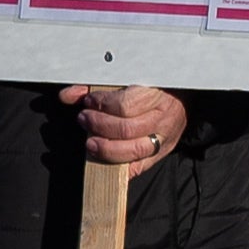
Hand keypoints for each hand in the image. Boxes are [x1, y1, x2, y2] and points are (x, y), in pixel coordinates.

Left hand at [62, 83, 187, 171]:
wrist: (180, 100)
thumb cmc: (152, 88)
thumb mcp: (127, 80)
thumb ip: (96, 86)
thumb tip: (68, 95)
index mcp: (158, 96)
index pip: (126, 106)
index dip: (102, 104)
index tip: (89, 100)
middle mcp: (163, 120)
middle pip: (126, 129)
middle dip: (99, 125)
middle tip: (84, 119)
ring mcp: (163, 140)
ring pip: (132, 150)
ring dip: (105, 148)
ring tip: (90, 141)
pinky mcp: (160, 154)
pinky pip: (139, 167)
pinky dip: (119, 168)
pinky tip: (105, 160)